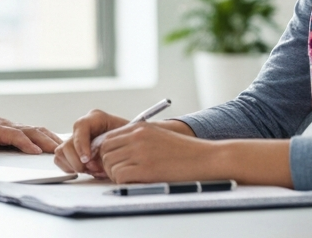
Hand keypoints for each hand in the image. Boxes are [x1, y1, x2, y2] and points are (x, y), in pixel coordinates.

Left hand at [0, 106, 61, 154]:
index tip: (35, 152)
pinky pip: (32, 132)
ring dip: (49, 137)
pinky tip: (55, 143)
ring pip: (34, 130)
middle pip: (29, 131)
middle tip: (59, 151)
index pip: (12, 134)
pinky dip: (46, 136)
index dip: (24, 143)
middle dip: (44, 141)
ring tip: (63, 147)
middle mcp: (5, 125)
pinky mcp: (13, 129)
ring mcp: (10, 126)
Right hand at [54, 109, 127, 177]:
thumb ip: (115, 144)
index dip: (81, 144)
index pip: (80, 126)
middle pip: (68, 143)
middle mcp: (84, 128)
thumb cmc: (134, 140)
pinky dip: (70, 167)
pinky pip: (61, 159)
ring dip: (74, 165)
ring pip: (61, 152)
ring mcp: (76, 139)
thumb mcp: (128, 138)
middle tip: (93, 169)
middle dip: (78, 160)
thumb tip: (99, 160)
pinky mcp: (72, 151)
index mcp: (96, 118)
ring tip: (91, 170)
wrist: (136, 147)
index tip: (87, 159)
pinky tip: (85, 170)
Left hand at [94, 121, 212, 183]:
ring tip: (130, 178)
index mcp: (140, 128)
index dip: (106, 153)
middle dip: (108, 164)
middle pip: (105, 151)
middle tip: (120, 174)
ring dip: (115, 175)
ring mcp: (141, 152)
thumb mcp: (159, 136)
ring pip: (110, 164)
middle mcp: (137, 137)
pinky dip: (123, 182)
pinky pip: (119, 176)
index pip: (108, 138)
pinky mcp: (146, 168)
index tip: (113, 163)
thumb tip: (118, 151)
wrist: (206, 158)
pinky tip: (136, 182)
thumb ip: (138, 139)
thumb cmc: (185, 152)